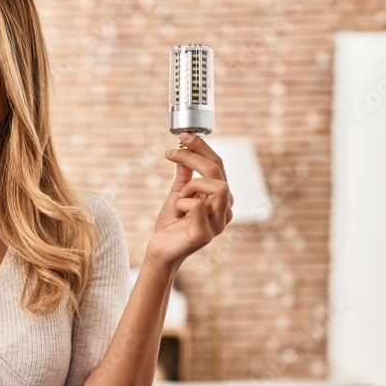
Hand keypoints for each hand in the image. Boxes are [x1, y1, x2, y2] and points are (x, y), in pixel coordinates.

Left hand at [144, 131, 233, 272]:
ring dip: (192, 186)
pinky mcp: (206, 235)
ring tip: (179, 197)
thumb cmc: (171, 224)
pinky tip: (178, 213)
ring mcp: (218, 223)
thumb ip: (185, 174)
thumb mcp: (178, 193)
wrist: (160, 249)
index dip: (202, 147)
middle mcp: (225, 210)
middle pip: (218, 171)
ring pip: (218, 186)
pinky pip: (197, 206)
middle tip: (173, 151)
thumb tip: (184, 150)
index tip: (183, 135)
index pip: (218, 165)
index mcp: (221, 198)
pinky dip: (183, 203)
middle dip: (195, 155)